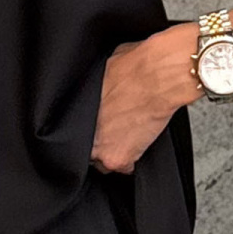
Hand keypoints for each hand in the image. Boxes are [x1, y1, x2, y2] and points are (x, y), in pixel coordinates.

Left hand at [90, 23, 202, 173]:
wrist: (158, 75)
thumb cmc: (136, 65)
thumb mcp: (104, 67)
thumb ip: (97, 87)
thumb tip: (102, 86)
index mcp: (76, 109)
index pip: (75, 130)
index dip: (89, 128)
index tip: (98, 126)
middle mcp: (82, 131)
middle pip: (87, 148)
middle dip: (101, 141)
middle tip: (116, 130)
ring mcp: (99, 148)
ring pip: (104, 161)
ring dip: (115, 152)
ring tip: (130, 136)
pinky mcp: (119, 158)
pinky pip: (125, 168)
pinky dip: (133, 159)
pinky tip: (140, 143)